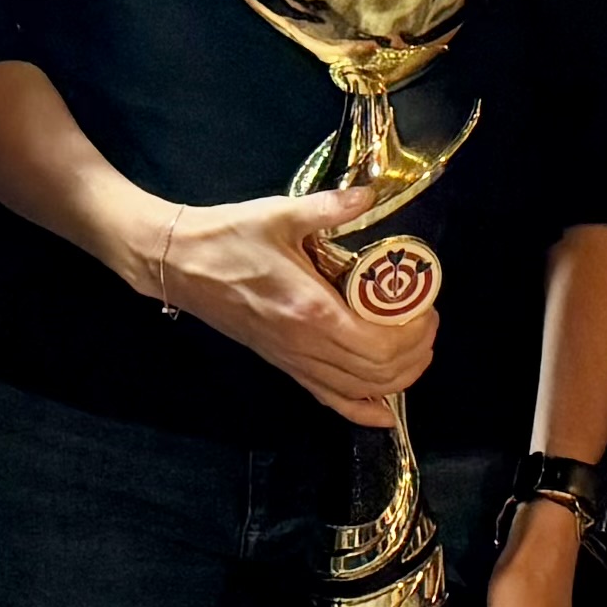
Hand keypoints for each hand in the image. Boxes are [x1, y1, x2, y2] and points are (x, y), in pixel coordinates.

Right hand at [138, 186, 436, 426]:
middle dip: (414, 354)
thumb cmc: (228, 237)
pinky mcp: (283, 364)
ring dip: (397, 380)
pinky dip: (361, 410)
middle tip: (427, 321)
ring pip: (358, 391)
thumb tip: (370, 194)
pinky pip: (328, 399)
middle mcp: (305, 345)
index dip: (414, 334)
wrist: (179, 263)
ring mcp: (293, 360)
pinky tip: (383, 411)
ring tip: (416, 352)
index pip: (380, 344)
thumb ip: (330, 207)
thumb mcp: (280, 214)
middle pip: (377, 373)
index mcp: (311, 310)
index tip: (428, 306)